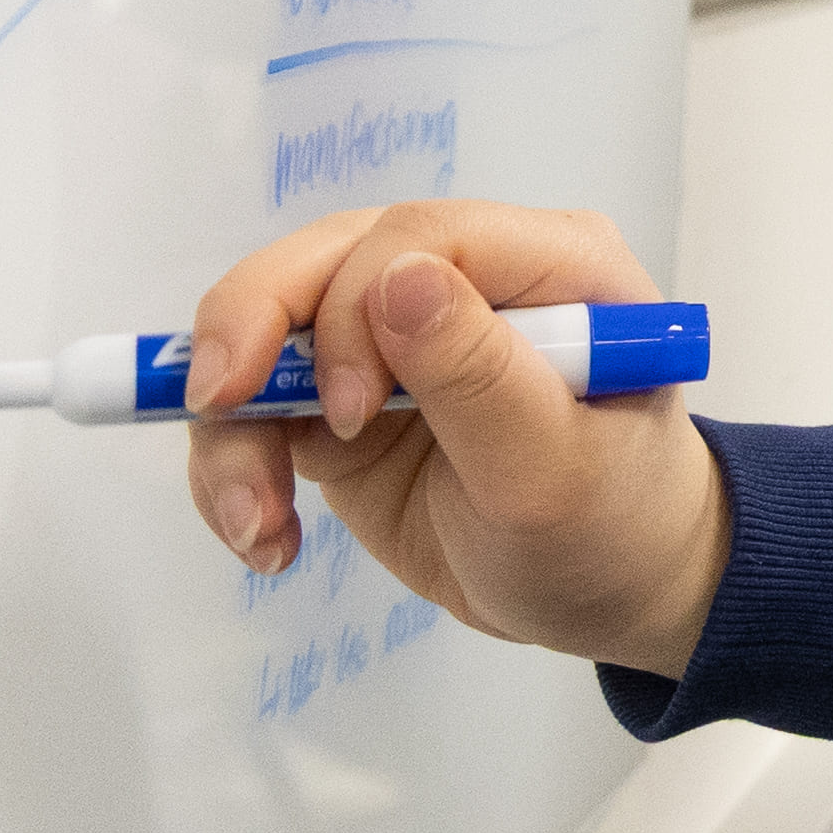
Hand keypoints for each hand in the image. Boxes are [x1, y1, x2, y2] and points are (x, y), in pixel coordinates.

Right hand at [180, 200, 731, 679]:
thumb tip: (398, 279)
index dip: (355, 306)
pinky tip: (267, 540)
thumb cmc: (612, 528)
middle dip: (252, 334)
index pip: (418, 235)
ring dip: (233, 427)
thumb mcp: (554, 471)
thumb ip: (480, 376)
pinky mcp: (349, 401)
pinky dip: (236, 468)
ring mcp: (400, 339)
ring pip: (269, 335)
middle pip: (322, 261)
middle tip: (220, 414)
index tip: (347, 414)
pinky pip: (257, 409)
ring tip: (257, 527)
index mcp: (548, 266)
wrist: (608, 597)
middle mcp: (467, 282)